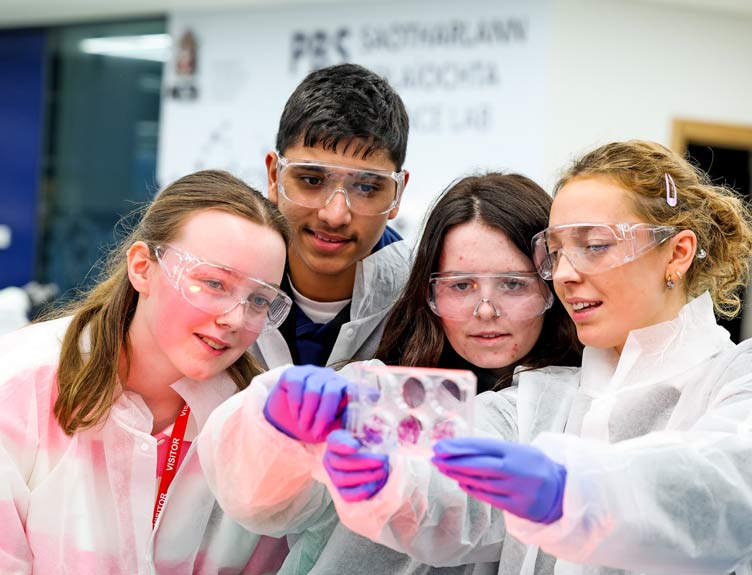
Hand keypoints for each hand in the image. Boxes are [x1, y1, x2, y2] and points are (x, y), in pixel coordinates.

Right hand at [263, 365, 348, 442]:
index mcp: (344, 389)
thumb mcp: (331, 431)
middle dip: (323, 416)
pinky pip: (296, 385)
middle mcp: (330, 377)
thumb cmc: (313, 426)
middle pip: (332, 392)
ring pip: (313, 390)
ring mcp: (312, 372)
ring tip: (303, 426)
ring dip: (307, 414)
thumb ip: (344, 430)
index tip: (362, 406)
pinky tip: (295, 414)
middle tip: (315, 433)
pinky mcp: (293, 373)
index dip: (355, 399)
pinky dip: (296, 403)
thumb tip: (355, 441)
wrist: (286, 424)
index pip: (353, 390)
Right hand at [323, 430, 388, 501]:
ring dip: (365, 475)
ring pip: (342, 478)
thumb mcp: (372, 434)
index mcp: (336, 441)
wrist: (373, 463)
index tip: (356, 447)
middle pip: (340, 462)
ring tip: (382, 470)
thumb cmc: (372, 443)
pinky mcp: (341, 492)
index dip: (344, 445)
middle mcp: (330, 459)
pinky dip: (362, 490)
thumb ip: (375, 432)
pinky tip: (375, 483)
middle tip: (383, 460)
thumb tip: (382, 437)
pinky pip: (348, 495)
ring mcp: (333, 476)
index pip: (335, 442)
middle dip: (364, 462)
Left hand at [432, 438, 565, 523]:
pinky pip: (488, 497)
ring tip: (443, 468)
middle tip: (435, 457)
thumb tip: (462, 448)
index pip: (484, 446)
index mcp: (518, 451)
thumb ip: (496, 450)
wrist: (562, 492)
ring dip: (458, 475)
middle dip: (453, 461)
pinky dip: (472, 489)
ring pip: (481, 482)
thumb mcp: (521, 450)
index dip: (460, 446)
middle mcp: (518, 470)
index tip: (441, 446)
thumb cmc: (535, 467)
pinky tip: (460, 482)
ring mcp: (517, 490)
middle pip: (479, 465)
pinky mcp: (517, 507)